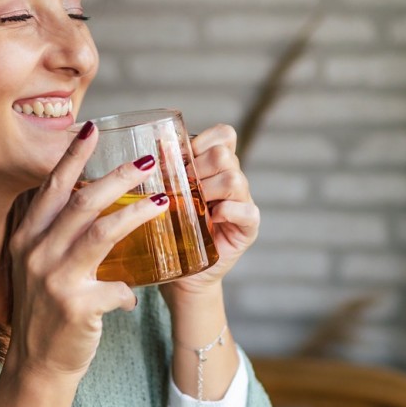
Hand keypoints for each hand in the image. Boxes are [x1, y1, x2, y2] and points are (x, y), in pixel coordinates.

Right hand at [3, 122, 168, 381]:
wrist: (37, 365)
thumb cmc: (47, 312)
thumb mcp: (42, 267)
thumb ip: (61, 236)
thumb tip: (100, 203)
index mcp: (27, 237)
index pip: (52, 187)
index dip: (73, 156)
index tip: (91, 129)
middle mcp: (36, 252)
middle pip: (82, 202)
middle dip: (117, 176)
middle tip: (148, 161)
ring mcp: (54, 279)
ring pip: (101, 232)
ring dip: (136, 213)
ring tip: (163, 200)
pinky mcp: (75, 306)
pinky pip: (116, 287)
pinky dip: (129, 290)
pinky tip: (136, 293)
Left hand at [164, 124, 258, 301]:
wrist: (181, 272)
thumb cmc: (171, 230)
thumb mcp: (165, 195)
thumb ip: (167, 170)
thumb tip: (158, 144)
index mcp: (216, 166)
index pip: (224, 134)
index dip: (202, 141)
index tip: (181, 160)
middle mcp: (233, 180)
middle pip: (224, 155)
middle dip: (197, 169)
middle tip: (181, 189)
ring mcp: (243, 203)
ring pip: (234, 179)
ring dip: (208, 190)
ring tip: (193, 206)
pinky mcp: (248, 228)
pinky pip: (248, 211)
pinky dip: (228, 212)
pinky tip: (212, 219)